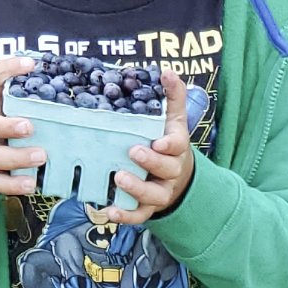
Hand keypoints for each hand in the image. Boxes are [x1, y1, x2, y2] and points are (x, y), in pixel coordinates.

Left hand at [112, 69, 196, 220]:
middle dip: (150, 163)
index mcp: (176, 148)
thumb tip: (167, 71)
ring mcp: (160, 192)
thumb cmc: (168, 142)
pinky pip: (139, 215)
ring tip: (118, 177)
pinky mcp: (148, 208)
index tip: (158, 141)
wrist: (178, 178)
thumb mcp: (172, 119)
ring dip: (136, 188)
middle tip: (132, 152)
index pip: (178, 146)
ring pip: (153, 195)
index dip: (169, 145)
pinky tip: (108, 211)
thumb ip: (171, 96)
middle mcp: (170, 172)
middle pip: (165, 169)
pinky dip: (125, 215)